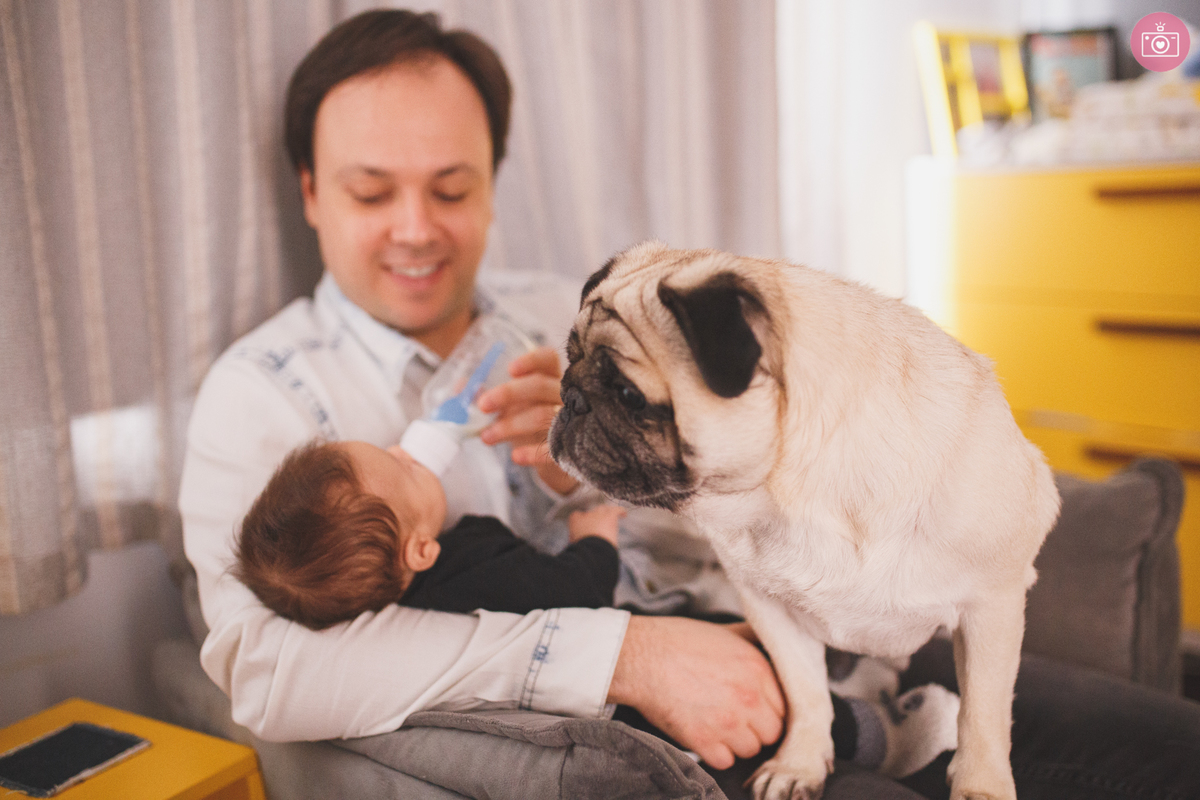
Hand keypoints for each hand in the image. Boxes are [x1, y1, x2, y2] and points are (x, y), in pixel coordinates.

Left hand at [476, 346, 577, 493]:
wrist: (553, 457)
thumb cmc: (529, 422)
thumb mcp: (512, 406)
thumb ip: (488, 395)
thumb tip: (461, 387)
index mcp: (551, 377)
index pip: (548, 358)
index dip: (531, 360)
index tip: (509, 369)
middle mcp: (565, 395)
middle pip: (540, 385)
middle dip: (508, 393)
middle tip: (482, 405)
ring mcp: (571, 420)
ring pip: (542, 416)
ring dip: (510, 426)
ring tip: (486, 437)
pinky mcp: (572, 447)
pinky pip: (553, 448)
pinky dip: (532, 453)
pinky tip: (515, 457)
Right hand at [567, 504, 624, 545]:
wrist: (592, 548)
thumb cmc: (583, 549)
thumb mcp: (575, 544)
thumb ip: (577, 540)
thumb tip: (581, 543)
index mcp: (575, 520)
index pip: (577, 515)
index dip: (581, 521)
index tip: (585, 528)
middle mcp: (586, 514)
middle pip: (591, 512)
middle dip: (594, 517)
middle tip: (598, 525)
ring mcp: (599, 514)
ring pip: (603, 509)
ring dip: (607, 513)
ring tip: (612, 517)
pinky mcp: (609, 516)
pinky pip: (616, 510)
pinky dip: (621, 511)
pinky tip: (624, 514)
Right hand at [607, 616, 784, 769]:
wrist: (641, 657)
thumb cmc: (679, 641)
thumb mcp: (725, 632)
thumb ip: (754, 639)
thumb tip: (772, 642)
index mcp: (758, 669)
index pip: (785, 706)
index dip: (769, 708)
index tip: (756, 708)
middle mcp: (749, 698)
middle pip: (772, 732)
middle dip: (757, 728)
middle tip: (737, 719)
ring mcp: (727, 722)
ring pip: (751, 750)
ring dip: (737, 742)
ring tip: (719, 726)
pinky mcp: (703, 741)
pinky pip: (725, 761)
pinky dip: (716, 754)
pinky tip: (705, 735)